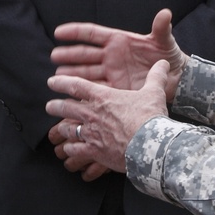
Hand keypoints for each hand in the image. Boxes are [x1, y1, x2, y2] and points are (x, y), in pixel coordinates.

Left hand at [46, 60, 170, 173]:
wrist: (149, 144)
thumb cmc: (150, 116)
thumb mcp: (154, 92)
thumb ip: (156, 77)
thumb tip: (164, 63)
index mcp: (102, 97)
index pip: (75, 86)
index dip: (61, 82)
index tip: (52, 82)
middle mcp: (91, 114)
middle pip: (65, 108)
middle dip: (55, 106)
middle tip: (50, 106)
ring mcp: (90, 133)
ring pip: (67, 129)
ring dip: (61, 128)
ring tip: (56, 130)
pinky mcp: (93, 151)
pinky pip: (74, 150)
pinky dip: (70, 150)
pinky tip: (68, 151)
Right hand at [51, 9, 185, 100]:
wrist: (175, 80)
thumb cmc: (169, 56)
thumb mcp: (165, 42)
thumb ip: (161, 29)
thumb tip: (165, 13)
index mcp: (119, 40)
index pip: (92, 34)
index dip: (75, 32)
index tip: (59, 32)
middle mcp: (111, 56)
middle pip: (84, 54)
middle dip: (69, 55)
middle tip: (55, 56)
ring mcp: (111, 72)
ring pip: (86, 72)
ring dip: (72, 74)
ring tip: (58, 76)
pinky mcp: (114, 88)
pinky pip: (95, 89)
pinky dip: (83, 90)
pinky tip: (70, 92)